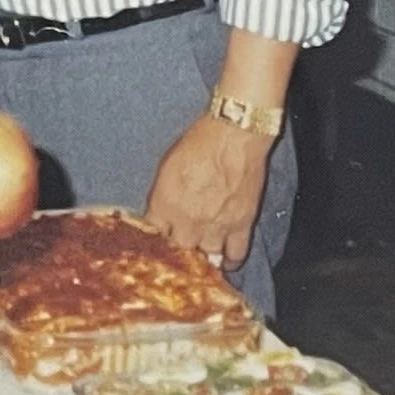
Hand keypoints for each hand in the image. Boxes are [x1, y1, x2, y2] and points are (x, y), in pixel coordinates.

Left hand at [144, 111, 275, 272]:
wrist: (234, 133)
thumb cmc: (199, 142)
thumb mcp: (166, 166)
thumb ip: (161, 197)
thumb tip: (159, 217)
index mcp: (165, 205)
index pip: (153, 238)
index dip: (155, 243)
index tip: (157, 245)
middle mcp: (188, 221)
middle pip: (179, 252)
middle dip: (179, 253)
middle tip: (181, 251)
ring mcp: (216, 227)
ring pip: (206, 259)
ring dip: (203, 258)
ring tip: (202, 258)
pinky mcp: (242, 226)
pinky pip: (236, 256)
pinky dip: (231, 261)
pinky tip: (225, 260)